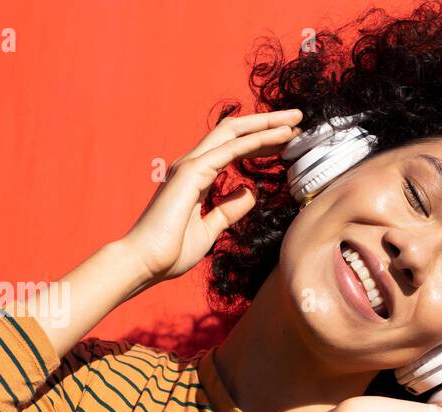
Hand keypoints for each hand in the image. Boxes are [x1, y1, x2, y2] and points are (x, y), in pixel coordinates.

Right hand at [121, 108, 302, 284]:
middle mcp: (192, 164)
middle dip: (267, 123)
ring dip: (267, 125)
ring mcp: (191, 165)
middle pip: (234, 132)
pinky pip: (231, 150)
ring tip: (295, 121)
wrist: (145, 262)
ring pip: (234, 133)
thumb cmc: (170, 251)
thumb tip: (250, 191)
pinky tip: (281, 137)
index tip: (288, 140)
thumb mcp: (211, 228)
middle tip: (297, 120)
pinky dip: (258, 140)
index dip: (261, 141)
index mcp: (196, 176)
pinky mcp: (192, 173)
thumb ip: (229, 209)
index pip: (233, 148)